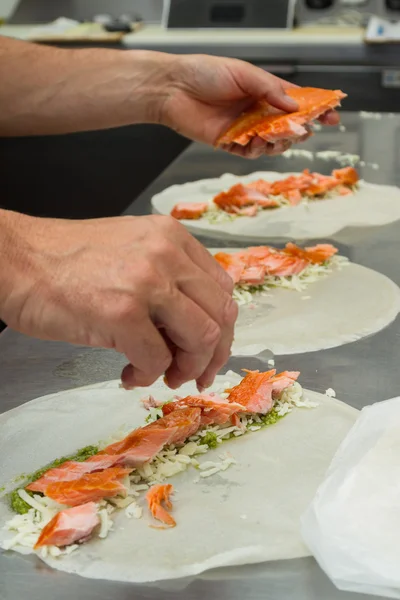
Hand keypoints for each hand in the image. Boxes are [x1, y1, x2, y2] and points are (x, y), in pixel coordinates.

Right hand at [0, 212, 236, 389]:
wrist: (16, 260)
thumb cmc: (67, 262)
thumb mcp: (132, 252)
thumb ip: (169, 278)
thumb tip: (196, 327)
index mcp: (171, 238)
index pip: (222, 290)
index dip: (221, 328)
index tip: (208, 350)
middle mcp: (166, 254)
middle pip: (220, 316)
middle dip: (211, 356)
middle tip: (191, 374)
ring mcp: (146, 282)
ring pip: (201, 338)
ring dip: (185, 368)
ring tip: (162, 375)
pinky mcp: (121, 312)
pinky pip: (157, 359)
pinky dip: (148, 376)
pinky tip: (129, 374)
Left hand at [160, 54, 339, 158]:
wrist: (173, 90)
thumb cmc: (204, 73)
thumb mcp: (244, 73)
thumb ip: (270, 90)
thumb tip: (294, 106)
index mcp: (263, 90)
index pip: (296, 101)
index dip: (315, 109)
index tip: (332, 116)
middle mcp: (256, 111)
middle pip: (287, 126)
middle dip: (298, 130)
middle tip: (300, 130)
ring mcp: (244, 128)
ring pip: (272, 143)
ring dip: (278, 143)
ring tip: (274, 137)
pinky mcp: (230, 143)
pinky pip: (251, 152)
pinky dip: (257, 150)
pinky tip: (256, 143)